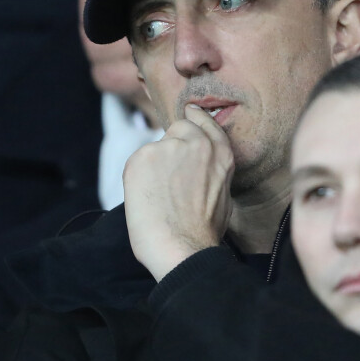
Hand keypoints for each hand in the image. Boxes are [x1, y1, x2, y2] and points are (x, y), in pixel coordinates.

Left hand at [123, 104, 233, 280]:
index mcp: (219, 154)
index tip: (190, 111)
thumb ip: (209, 169)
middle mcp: (195, 143)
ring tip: (158, 197)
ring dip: (153, 167)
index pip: (204, 122)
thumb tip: (195, 166)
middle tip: (166, 176)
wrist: (182, 248)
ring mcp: (167, 147)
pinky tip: (146, 199)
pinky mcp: (142, 156)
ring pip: (154, 150)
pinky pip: (137, 163)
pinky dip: (138, 178)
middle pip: (177, 130)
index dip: (195, 117)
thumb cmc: (202, 233)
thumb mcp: (222, 193)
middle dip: (171, 147)